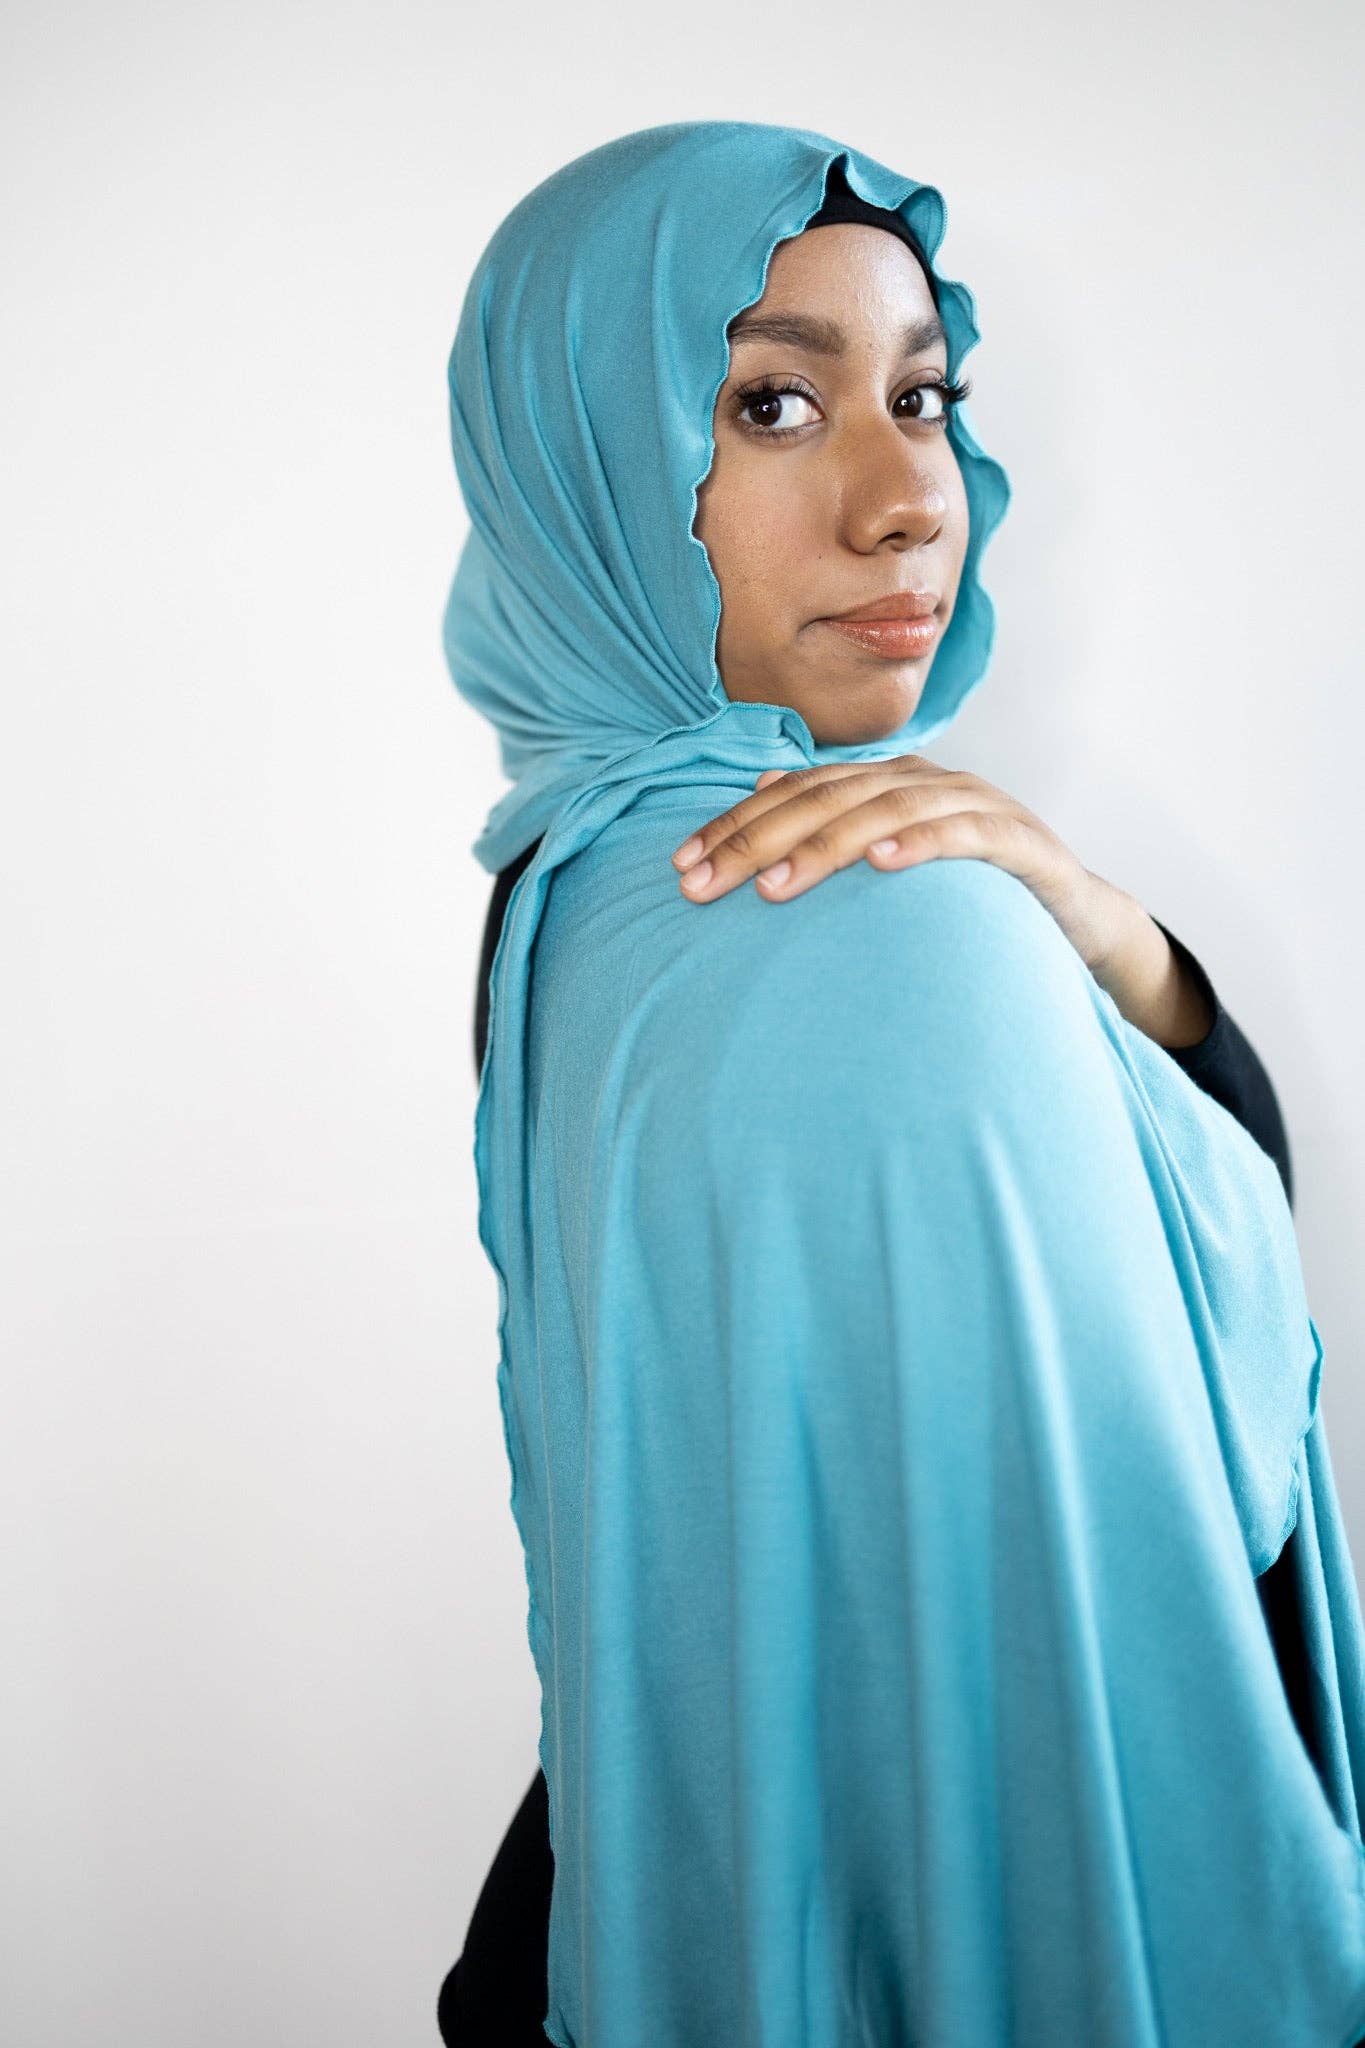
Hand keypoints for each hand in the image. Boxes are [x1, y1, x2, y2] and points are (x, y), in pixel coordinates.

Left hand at [668, 756, 1215, 1047]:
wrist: (1073, 913)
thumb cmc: (968, 890)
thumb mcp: (893, 857)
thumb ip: (834, 828)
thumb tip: (761, 789)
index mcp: (887, 783)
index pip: (795, 793)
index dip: (735, 825)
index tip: (680, 865)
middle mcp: (925, 782)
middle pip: (827, 798)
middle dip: (758, 840)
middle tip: (705, 883)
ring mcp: (973, 805)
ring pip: (884, 811)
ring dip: (825, 847)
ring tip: (774, 887)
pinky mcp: (1018, 841)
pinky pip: (963, 836)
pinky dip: (920, 844)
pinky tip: (881, 864)